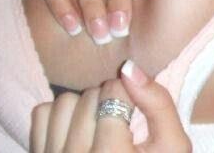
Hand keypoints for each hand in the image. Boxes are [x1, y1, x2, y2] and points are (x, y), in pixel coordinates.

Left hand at [30, 60, 189, 151]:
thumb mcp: (172, 146)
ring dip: (82, 108)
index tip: (133, 114)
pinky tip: (76, 134)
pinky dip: (59, 118)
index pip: (113, 92)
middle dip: (107, 102)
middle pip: (90, 96)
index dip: (128, 95)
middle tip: (118, 125)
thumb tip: (128, 67)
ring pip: (64, 102)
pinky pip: (41, 114)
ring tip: (97, 129)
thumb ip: (159, 104)